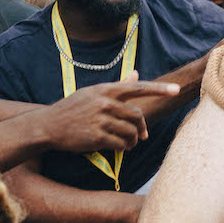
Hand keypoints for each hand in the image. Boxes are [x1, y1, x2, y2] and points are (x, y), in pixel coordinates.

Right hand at [40, 74, 179, 153]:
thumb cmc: (72, 109)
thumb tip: (136, 74)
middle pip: (137, 115)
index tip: (176, 91)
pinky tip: (120, 148)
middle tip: (142, 136)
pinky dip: (124, 148)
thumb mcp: (93, 93)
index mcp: (105, 90)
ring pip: (130, 132)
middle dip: (142, 128)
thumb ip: (117, 86)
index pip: (137, 87)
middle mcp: (104, 103)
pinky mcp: (96, 137)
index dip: (159, 89)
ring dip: (133, 141)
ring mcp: (100, 120)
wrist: (48, 126)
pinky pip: (120, 144)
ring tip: (130, 144)